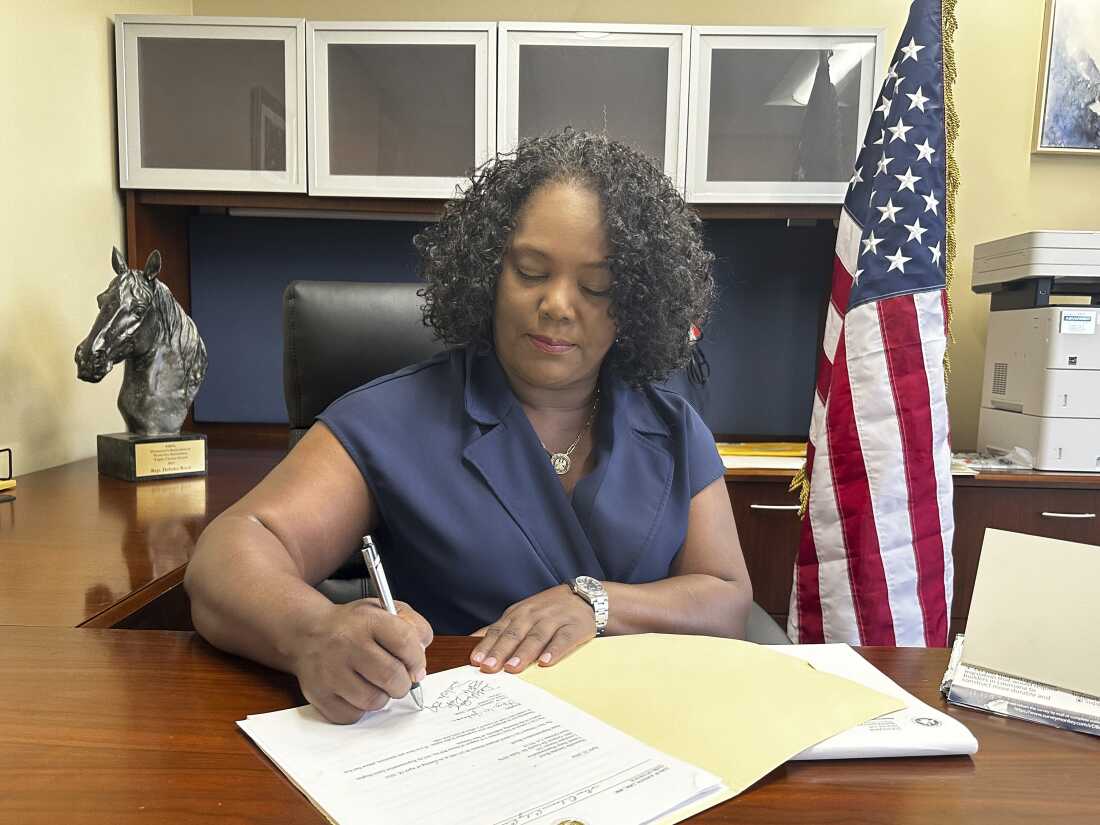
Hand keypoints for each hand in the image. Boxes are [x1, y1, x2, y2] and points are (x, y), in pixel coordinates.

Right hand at [291, 598, 432, 723]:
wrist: (308, 632)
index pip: (405, 641)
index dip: (417, 659)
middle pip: (392, 676)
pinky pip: (352, 715)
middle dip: (403, 683)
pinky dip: (360, 708)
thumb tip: (421, 659)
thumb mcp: (385, 610)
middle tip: (399, 680)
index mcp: (367, 620)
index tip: (417, 667)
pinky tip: (355, 692)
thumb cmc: (354, 625)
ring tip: (375, 684)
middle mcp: (346, 644)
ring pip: (373, 700)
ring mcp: (330, 671)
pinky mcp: (319, 694)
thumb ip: (413, 626)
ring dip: (382, 696)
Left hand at [469, 584, 595, 673]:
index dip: (487, 645)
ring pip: (536, 637)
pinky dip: (554, 651)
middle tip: (489, 667)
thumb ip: (501, 629)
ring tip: (512, 668)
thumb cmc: (548, 610)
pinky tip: (545, 662)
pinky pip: (563, 640)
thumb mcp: (522, 614)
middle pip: (514, 634)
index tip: (475, 661)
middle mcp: (534, 615)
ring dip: (523, 653)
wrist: (585, 596)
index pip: (499, 630)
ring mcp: (554, 620)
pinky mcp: (574, 627)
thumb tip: (473, 642)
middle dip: (500, 651)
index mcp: (519, 614)